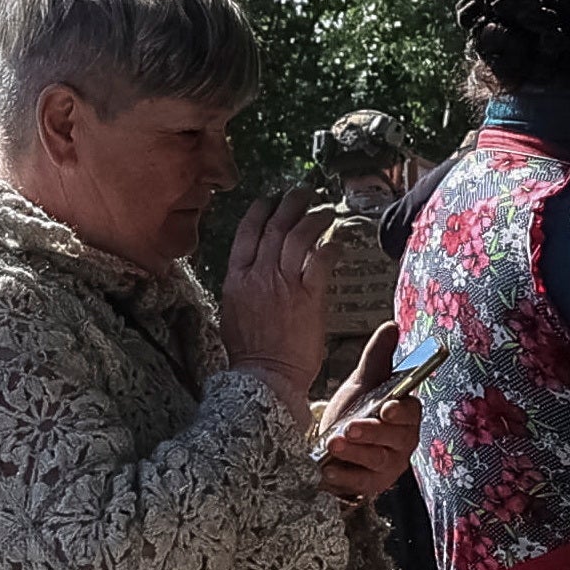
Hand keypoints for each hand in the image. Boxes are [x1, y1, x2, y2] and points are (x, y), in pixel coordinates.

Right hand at [217, 191, 335, 383]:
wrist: (264, 376)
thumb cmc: (250, 353)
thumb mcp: (232, 313)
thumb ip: (243, 287)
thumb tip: (251, 273)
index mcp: (236, 279)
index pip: (247, 233)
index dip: (259, 211)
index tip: (269, 200)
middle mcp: (258, 276)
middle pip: (275, 227)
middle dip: (290, 204)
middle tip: (302, 193)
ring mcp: (283, 285)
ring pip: (298, 237)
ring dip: (313, 218)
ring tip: (325, 210)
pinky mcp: (308, 298)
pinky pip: (319, 262)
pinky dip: (329, 246)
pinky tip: (336, 239)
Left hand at [313, 321, 420, 500]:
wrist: (331, 443)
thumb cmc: (355, 410)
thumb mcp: (364, 383)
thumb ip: (378, 357)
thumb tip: (392, 327)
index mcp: (405, 415)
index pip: (411, 413)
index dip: (400, 411)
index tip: (386, 407)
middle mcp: (402, 442)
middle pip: (394, 438)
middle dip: (371, 432)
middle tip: (350, 428)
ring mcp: (388, 466)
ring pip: (377, 460)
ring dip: (355, 453)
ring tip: (333, 444)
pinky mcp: (371, 485)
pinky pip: (361, 484)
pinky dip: (345, 477)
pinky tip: (328, 470)